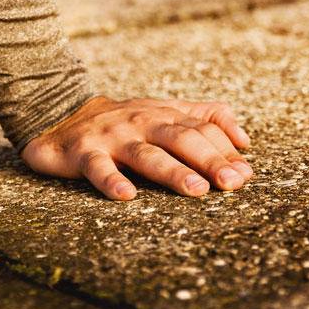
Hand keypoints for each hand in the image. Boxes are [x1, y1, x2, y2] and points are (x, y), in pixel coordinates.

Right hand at [20, 95, 253, 200]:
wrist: (62, 113)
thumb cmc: (126, 120)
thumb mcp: (167, 113)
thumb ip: (206, 120)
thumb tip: (246, 142)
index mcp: (166, 115)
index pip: (202, 129)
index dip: (225, 150)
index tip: (246, 174)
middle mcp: (143, 122)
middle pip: (182, 140)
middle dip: (210, 161)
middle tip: (232, 183)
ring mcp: (114, 137)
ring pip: (147, 155)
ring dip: (173, 171)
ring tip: (196, 189)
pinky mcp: (84, 153)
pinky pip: (98, 168)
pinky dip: (111, 180)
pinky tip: (126, 195)